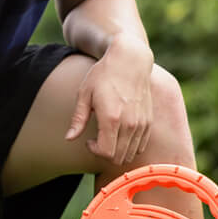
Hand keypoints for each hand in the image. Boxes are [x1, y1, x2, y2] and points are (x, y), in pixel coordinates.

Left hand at [65, 35, 153, 165]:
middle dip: (105, 154)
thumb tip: (69, 138)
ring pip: (131, 154)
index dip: (94, 151)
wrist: (131, 61)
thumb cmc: (104, 75)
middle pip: (119, 158)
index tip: (89, 140)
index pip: (106, 153)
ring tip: (109, 136)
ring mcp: (141, 124)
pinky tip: (121, 133)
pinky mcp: (148, 122)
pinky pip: (141, 146)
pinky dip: (130, 146)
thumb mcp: (85, 94)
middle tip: (98, 140)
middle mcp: (129, 124)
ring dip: (118, 152)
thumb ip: (78, 119)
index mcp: (111, 118)